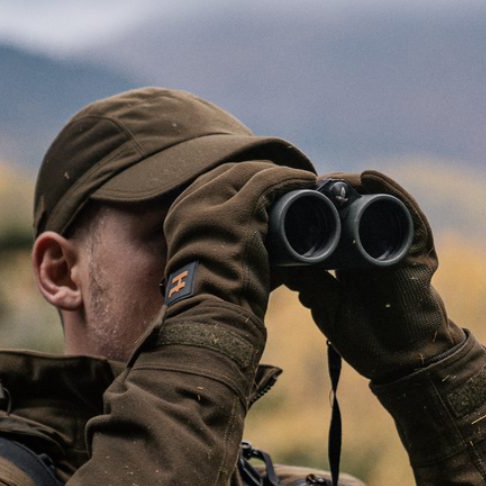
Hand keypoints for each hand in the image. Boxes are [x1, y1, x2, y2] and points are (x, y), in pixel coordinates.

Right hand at [162, 161, 316, 323]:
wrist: (210, 313)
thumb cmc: (214, 299)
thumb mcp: (205, 264)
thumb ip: (219, 249)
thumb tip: (252, 248)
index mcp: (179, 214)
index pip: (212, 181)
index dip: (240, 179)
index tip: (261, 184)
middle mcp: (190, 202)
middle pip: (231, 172)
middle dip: (260, 172)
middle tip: (285, 180)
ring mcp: (213, 205)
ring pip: (250, 173)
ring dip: (277, 173)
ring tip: (299, 180)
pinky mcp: (238, 212)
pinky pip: (267, 182)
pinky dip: (290, 178)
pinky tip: (306, 179)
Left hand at [285, 170, 463, 381]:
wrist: (402, 362)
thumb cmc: (368, 339)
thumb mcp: (328, 307)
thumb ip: (311, 285)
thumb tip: (283, 265)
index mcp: (353, 261)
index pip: (334, 225)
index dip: (315, 210)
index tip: (290, 198)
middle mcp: (376, 248)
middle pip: (354, 209)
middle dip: (331, 193)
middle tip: (306, 183)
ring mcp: (398, 247)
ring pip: (377, 205)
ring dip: (355, 187)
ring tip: (331, 179)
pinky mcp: (418, 251)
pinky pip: (407, 214)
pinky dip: (391, 193)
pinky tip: (371, 178)